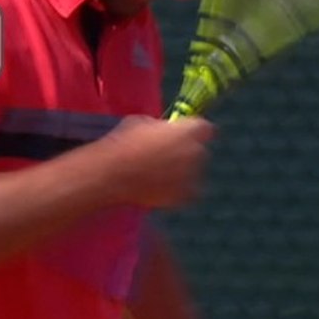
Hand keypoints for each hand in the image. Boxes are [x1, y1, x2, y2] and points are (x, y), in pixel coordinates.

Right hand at [100, 115, 214, 208]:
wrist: (114, 174)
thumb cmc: (124, 143)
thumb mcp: (141, 123)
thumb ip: (160, 127)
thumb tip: (161, 130)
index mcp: (188, 131)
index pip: (204, 128)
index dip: (193, 131)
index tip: (183, 134)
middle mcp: (195, 152)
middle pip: (198, 151)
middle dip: (186, 152)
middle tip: (166, 155)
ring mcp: (191, 176)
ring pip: (192, 173)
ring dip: (181, 172)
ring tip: (158, 174)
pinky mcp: (182, 196)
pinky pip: (185, 191)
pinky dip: (175, 190)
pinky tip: (158, 188)